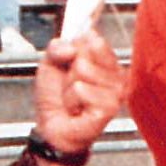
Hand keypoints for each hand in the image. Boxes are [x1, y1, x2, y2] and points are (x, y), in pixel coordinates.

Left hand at [32, 31, 122, 156]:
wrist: (51, 127)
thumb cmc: (55, 98)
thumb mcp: (50, 63)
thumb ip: (57, 47)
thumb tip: (72, 47)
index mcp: (106, 61)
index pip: (94, 38)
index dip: (75, 50)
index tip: (70, 65)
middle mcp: (116, 75)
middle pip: (86, 53)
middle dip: (70, 70)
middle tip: (70, 86)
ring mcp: (116, 92)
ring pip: (83, 70)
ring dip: (69, 87)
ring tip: (73, 99)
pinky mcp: (110, 108)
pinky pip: (81, 89)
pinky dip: (71, 100)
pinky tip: (77, 110)